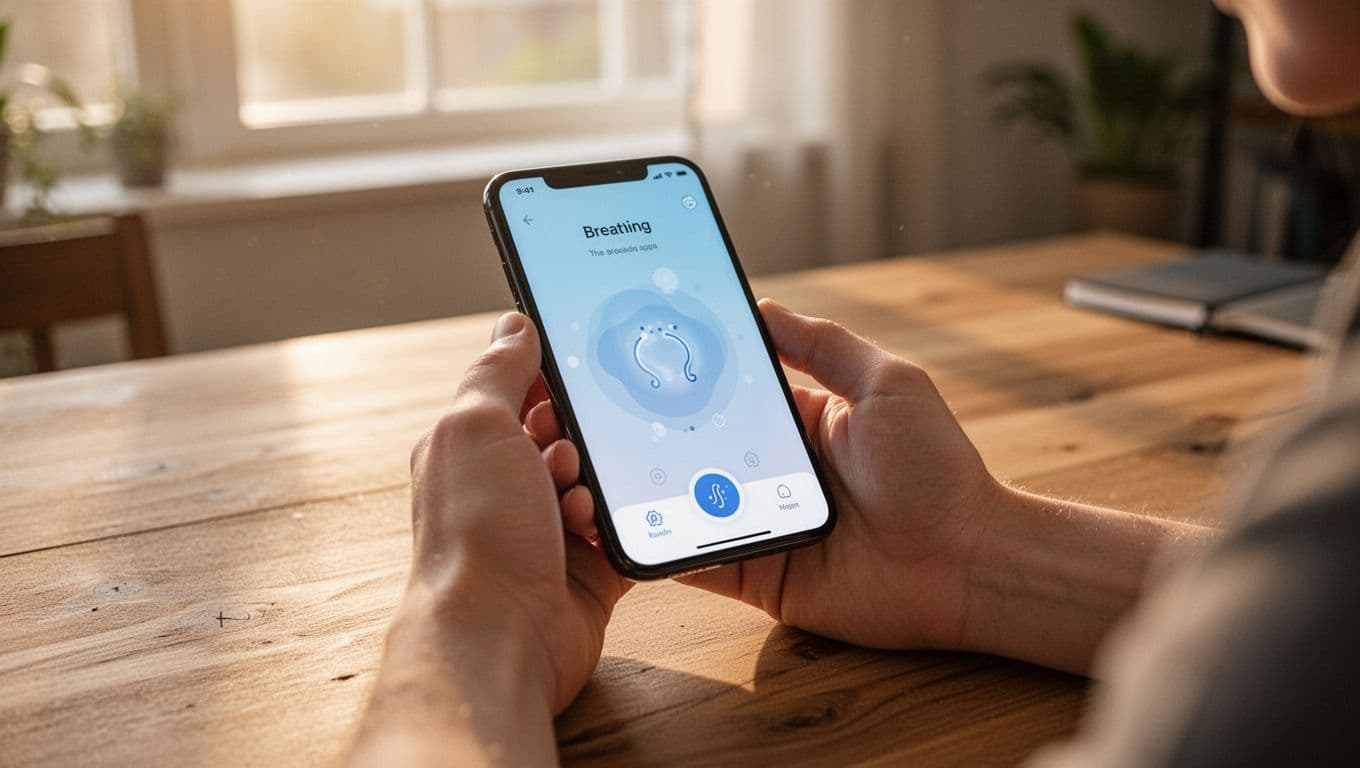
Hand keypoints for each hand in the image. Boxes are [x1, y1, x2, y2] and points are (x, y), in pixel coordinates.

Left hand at [351, 312, 629, 766]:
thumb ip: (497, 370)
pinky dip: (614, 520)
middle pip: (564, 432)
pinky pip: (621, 525)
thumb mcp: (478, 426)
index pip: (515, 391)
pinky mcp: (587, 566)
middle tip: (570, 444)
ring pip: (598, 477)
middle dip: (577, 431)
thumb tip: (513, 324)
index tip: (575, 369)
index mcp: (471, 449)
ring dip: (596, 477)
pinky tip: (593, 526)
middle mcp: (505, 488)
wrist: (501, 633)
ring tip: (576, 493)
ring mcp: (546, 528)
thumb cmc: (476, 531)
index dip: (546, 377)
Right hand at [549, 300, 1209, 673]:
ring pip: (678, 502)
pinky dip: (653, 547)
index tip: (626, 351)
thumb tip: (761, 306)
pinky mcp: (756, 575)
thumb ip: (824, 345)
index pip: (722, 391)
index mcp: (798, 421)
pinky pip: (692, 559)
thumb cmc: (937, 470)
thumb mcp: (887, 384)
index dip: (676, 374)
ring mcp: (757, 522)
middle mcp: (770, 470)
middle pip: (690, 445)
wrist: (968, 564)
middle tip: (579, 411)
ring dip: (634, 487)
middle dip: (640, 430)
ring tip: (583, 467)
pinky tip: (611, 528)